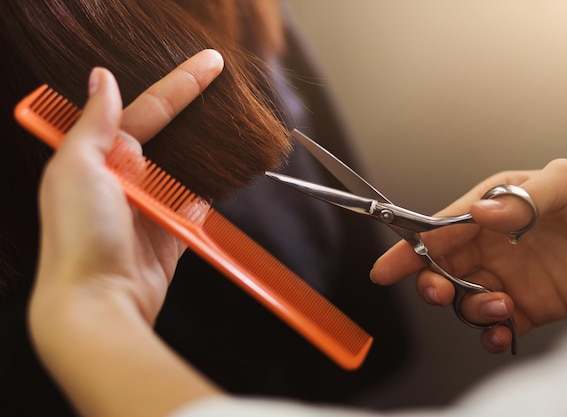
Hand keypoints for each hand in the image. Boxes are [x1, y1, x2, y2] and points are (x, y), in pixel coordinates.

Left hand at [30, 49, 222, 327]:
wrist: (99, 301)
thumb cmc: (79, 236)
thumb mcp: (76, 168)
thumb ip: (94, 123)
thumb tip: (102, 79)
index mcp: (98, 158)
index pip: (147, 110)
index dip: (180, 86)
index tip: (211, 65)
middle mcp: (123, 179)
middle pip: (168, 135)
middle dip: (194, 112)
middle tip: (224, 85)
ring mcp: (149, 207)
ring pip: (185, 168)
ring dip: (205, 153)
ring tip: (231, 128)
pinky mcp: (170, 233)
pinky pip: (195, 205)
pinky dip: (207, 195)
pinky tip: (224, 178)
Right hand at [371, 159, 566, 352]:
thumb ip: (521, 200)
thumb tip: (479, 212)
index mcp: (494, 208)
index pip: (441, 229)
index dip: (411, 249)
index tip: (388, 269)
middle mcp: (495, 244)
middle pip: (443, 269)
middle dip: (433, 284)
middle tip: (441, 291)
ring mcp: (511, 277)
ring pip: (466, 300)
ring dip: (472, 310)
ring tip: (502, 306)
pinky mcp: (531, 306)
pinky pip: (498, 327)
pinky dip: (492, 335)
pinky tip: (504, 333)